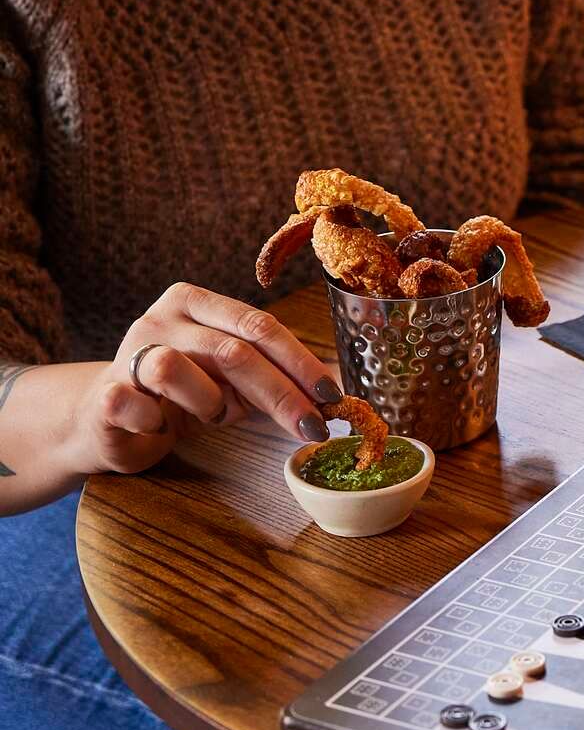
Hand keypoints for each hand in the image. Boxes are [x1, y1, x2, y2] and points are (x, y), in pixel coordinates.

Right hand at [74, 283, 341, 475]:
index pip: (261, 326)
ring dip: (209, 403)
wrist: (108, 419)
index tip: (331, 396)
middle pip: (232, 350)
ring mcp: (128, 351)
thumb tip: (332, 397)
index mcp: (198, 303)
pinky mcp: (103, 393)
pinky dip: (158, 422)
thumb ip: (272, 378)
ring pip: (176, 369)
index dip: (300, 362)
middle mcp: (162, 318)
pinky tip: (161, 425)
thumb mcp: (233, 381)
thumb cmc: (183, 395)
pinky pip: (136, 405)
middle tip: (311, 426)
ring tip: (212, 415)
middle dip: (280, 393)